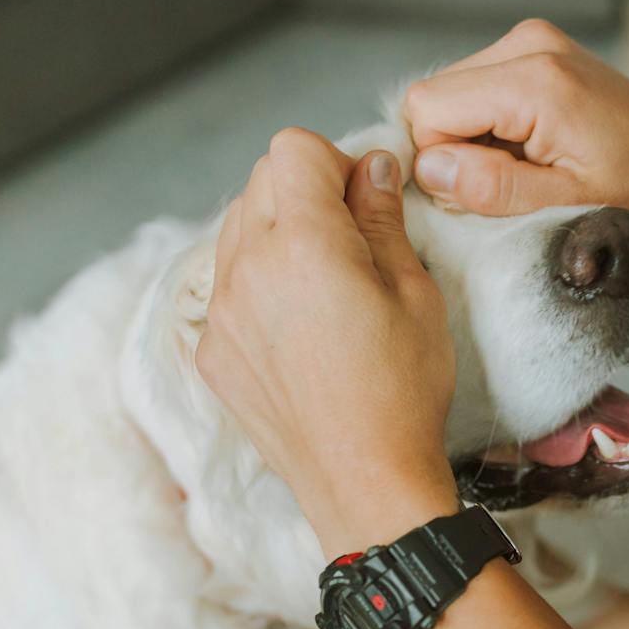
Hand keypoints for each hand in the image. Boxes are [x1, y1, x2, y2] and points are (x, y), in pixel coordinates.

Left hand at [196, 131, 460, 553]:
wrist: (364, 480)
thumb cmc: (403, 390)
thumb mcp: (415, 292)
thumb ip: (383, 219)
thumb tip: (372, 167)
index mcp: (302, 244)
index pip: (292, 149)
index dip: (335, 163)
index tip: (363, 198)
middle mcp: (247, 268)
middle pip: (259, 180)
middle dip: (305, 191)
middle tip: (351, 239)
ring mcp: (221, 310)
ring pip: (237, 229)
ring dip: (277, 233)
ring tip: (324, 283)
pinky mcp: (213, 348)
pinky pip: (228, 285)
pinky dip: (260, 282)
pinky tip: (302, 326)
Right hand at [404, 19, 628, 228]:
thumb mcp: (565, 205)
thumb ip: (491, 187)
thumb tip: (429, 166)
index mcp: (536, 79)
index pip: (426, 109)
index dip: (439, 162)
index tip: (483, 194)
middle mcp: (528, 42)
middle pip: (434, 97)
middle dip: (457, 150)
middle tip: (514, 183)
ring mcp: (532, 39)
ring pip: (451, 94)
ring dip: (475, 140)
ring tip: (531, 165)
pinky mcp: (536, 47)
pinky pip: (477, 89)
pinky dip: (491, 127)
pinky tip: (534, 147)